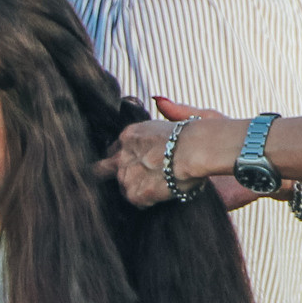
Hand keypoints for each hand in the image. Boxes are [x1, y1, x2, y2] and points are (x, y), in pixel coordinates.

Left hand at [105, 102, 252, 210]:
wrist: (197, 151)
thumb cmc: (195, 134)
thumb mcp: (179, 115)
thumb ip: (169, 111)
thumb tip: (159, 99)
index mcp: (130, 135)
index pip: (115, 148)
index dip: (124, 156)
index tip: (133, 160)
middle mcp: (122, 154)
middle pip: (104, 169)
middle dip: (112, 173)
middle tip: (132, 178)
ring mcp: (126, 175)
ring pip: (123, 187)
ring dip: (136, 188)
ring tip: (156, 186)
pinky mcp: (135, 193)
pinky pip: (137, 202)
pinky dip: (148, 201)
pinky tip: (162, 193)